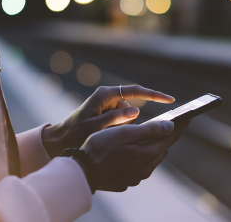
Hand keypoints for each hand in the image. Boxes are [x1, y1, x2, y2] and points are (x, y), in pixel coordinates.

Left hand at [42, 85, 174, 158]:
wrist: (60, 139)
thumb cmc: (75, 133)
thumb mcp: (95, 127)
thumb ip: (115, 119)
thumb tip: (137, 111)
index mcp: (104, 95)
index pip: (135, 91)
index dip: (154, 95)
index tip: (169, 99)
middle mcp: (107, 96)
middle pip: (131, 104)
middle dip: (129, 119)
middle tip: (115, 129)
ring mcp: (107, 104)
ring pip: (126, 114)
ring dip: (121, 125)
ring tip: (103, 133)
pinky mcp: (106, 112)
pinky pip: (120, 119)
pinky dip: (118, 127)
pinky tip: (105, 134)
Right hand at [81, 120, 188, 191]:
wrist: (82, 170)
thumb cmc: (101, 147)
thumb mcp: (126, 132)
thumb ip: (150, 129)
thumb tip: (171, 126)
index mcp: (148, 154)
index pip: (170, 138)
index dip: (179, 126)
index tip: (187, 117)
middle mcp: (145, 169)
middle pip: (161, 149)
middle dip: (163, 136)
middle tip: (164, 124)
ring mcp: (136, 177)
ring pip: (150, 158)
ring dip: (150, 147)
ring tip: (146, 136)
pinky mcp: (126, 181)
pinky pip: (138, 166)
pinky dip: (138, 157)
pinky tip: (130, 151)